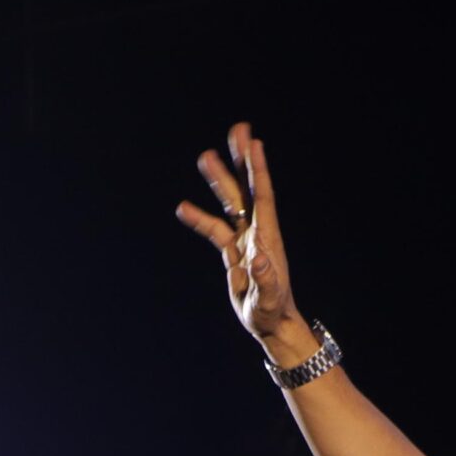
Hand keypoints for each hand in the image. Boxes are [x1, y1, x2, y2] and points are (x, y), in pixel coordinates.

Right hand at [173, 122, 320, 362]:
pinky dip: (199, 219)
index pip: (262, 197)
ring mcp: (243, 241)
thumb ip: (264, 279)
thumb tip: (258, 259)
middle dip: (241, 161)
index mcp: (267, 238)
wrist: (270, 325)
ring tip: (205, 156)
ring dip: (218, 180)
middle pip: (246, 189)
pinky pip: (214, 230)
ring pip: (229, 204)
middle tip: (237, 130)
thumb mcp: (269, 298)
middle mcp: (256, 233)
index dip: (258, 171)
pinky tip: (183, 207)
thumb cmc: (272, 313)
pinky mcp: (232, 253)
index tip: (254, 144)